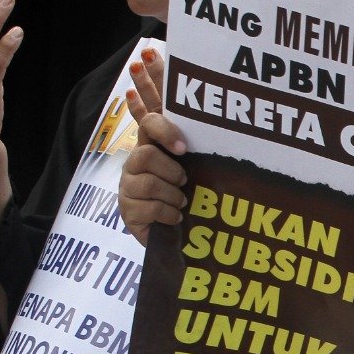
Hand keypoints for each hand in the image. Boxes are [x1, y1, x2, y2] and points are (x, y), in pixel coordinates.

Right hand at [118, 49, 187, 245]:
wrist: (183, 236)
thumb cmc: (194, 196)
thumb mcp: (200, 166)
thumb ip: (202, 142)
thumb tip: (225, 117)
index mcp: (154, 145)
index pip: (148, 118)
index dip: (163, 128)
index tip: (183, 148)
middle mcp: (135, 162)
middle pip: (145, 153)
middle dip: (170, 170)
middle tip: (184, 181)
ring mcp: (128, 186)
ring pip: (147, 182)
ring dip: (172, 194)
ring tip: (182, 202)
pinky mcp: (127, 210)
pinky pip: (149, 207)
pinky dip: (169, 213)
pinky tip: (175, 217)